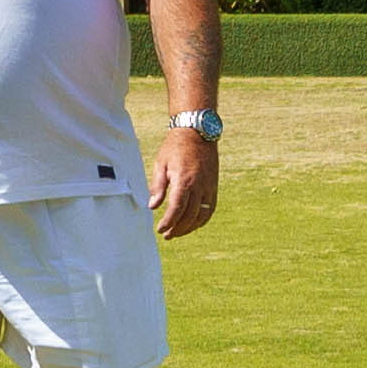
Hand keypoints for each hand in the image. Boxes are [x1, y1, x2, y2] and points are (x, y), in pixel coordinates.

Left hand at [151, 124, 219, 241]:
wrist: (197, 132)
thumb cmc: (175, 147)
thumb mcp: (161, 164)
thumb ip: (157, 186)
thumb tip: (153, 206)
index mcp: (184, 181)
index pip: (176, 209)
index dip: (168, 222)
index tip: (160, 229)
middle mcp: (199, 186)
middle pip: (189, 216)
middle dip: (177, 229)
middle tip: (166, 235)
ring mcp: (209, 187)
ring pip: (201, 216)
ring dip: (189, 228)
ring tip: (178, 232)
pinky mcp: (213, 187)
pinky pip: (209, 209)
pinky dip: (201, 220)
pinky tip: (192, 224)